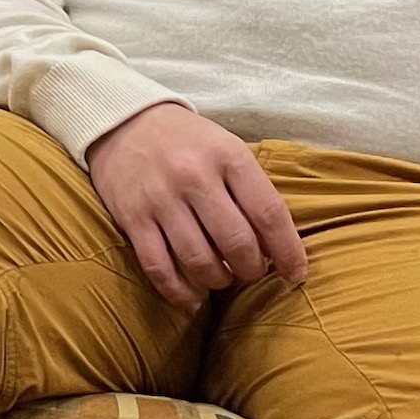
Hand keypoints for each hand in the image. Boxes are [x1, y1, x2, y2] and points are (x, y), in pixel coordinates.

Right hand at [86, 102, 309, 310]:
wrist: (124, 122)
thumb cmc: (188, 142)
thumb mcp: (227, 148)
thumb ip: (252, 191)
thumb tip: (274, 248)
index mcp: (228, 156)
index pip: (269, 214)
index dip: (288, 252)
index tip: (295, 274)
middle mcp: (195, 177)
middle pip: (237, 244)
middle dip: (251, 270)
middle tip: (251, 271)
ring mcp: (161, 199)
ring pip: (200, 261)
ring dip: (218, 281)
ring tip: (222, 278)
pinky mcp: (132, 218)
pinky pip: (159, 268)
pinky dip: (180, 291)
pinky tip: (192, 297)